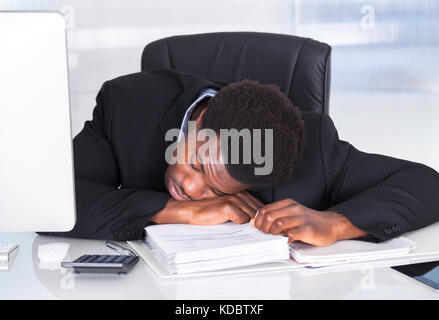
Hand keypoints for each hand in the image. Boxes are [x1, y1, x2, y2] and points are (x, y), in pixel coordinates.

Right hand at [150, 191, 263, 224]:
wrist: (190, 211)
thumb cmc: (208, 212)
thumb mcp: (227, 210)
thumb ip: (242, 212)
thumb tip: (258, 225)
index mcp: (241, 194)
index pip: (260, 207)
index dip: (261, 218)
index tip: (258, 227)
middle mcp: (239, 194)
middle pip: (259, 212)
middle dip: (258, 223)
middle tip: (254, 232)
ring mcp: (234, 200)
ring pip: (252, 217)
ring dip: (249, 226)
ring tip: (244, 231)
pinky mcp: (227, 207)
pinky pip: (243, 220)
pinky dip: (240, 226)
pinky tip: (233, 226)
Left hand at [250, 198, 366, 246]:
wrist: (331, 225)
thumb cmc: (308, 222)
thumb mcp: (289, 216)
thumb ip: (272, 217)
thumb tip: (253, 222)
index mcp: (287, 204)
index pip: (264, 210)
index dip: (258, 221)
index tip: (260, 229)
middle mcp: (293, 209)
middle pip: (268, 216)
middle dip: (263, 228)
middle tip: (267, 235)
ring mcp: (301, 218)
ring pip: (277, 224)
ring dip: (273, 234)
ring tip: (276, 238)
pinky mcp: (308, 229)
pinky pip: (291, 234)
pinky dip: (284, 240)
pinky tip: (285, 241)